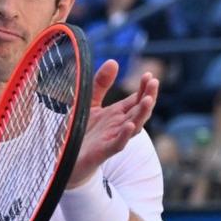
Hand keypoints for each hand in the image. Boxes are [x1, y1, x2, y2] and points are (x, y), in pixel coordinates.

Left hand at [66, 59, 158, 188]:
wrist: (66, 158)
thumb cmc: (81, 131)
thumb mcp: (90, 103)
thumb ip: (101, 84)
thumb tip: (114, 61)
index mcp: (117, 114)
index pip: (136, 99)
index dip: (144, 88)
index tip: (149, 75)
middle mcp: (118, 125)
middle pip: (139, 110)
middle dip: (148, 96)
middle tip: (154, 82)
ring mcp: (113, 138)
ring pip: (134, 126)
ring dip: (142, 114)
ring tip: (148, 100)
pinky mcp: (103, 151)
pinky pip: (117, 144)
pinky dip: (124, 135)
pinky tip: (129, 126)